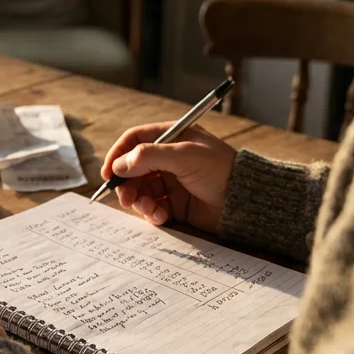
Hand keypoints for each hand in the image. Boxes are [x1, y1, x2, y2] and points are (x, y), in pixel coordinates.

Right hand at [101, 122, 236, 232]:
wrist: (245, 200)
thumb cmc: (219, 169)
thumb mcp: (183, 155)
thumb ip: (147, 156)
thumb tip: (118, 165)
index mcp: (171, 137)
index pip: (134, 140)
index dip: (118, 155)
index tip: (108, 173)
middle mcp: (169, 158)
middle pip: (132, 168)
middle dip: (126, 184)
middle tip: (126, 199)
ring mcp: (171, 181)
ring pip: (140, 190)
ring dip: (139, 201)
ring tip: (149, 209)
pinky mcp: (176, 203)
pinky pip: (152, 207)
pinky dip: (152, 213)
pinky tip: (161, 216)